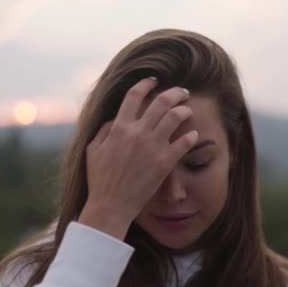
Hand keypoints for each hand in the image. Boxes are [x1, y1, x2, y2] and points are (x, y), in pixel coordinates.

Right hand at [78, 77, 198, 239]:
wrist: (111, 206)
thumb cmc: (100, 180)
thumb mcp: (94, 151)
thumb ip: (104, 131)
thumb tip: (115, 119)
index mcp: (119, 127)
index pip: (134, 95)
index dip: (145, 84)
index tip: (154, 81)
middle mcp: (137, 133)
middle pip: (162, 101)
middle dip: (175, 92)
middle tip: (182, 92)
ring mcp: (153, 147)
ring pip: (176, 117)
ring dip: (185, 110)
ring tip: (188, 111)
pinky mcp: (165, 162)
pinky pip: (184, 142)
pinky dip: (191, 135)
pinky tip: (193, 135)